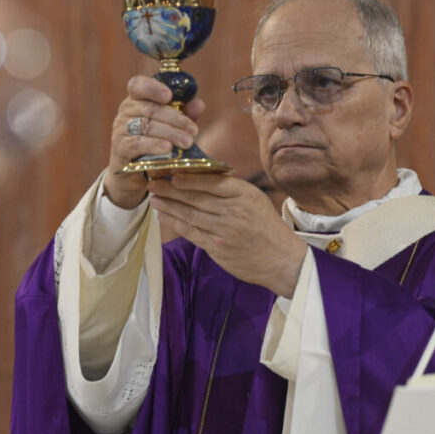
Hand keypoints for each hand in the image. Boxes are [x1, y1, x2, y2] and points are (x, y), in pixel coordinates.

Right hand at [104, 76, 204, 208]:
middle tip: (193, 131)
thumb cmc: (154, 144)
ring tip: (188, 142)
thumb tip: (199, 104)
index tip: (170, 96)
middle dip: (175, 119)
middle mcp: (125, 112)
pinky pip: (137, 144)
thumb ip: (184, 114)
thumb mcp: (172, 127)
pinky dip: (153, 145)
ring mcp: (120, 130)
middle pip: (150, 109)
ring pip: (146, 126)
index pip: (137, 85)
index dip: (153, 88)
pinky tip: (168, 148)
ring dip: (170, 133)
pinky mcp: (120, 148)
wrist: (133, 174)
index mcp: (136, 100)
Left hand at [149, 173, 306, 297]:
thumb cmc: (266, 227)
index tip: (171, 173)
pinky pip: (191, 233)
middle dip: (170, 189)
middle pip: (196, 198)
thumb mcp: (256, 200)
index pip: (212, 182)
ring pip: (190, 215)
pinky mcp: (218, 248)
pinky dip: (175, 223)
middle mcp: (235, 211)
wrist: (281, 260)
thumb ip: (232, 189)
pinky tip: (163, 216)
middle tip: (153, 182)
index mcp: (245, 195)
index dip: (189, 178)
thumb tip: (201, 175)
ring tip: (154, 198)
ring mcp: (225, 231)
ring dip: (168, 206)